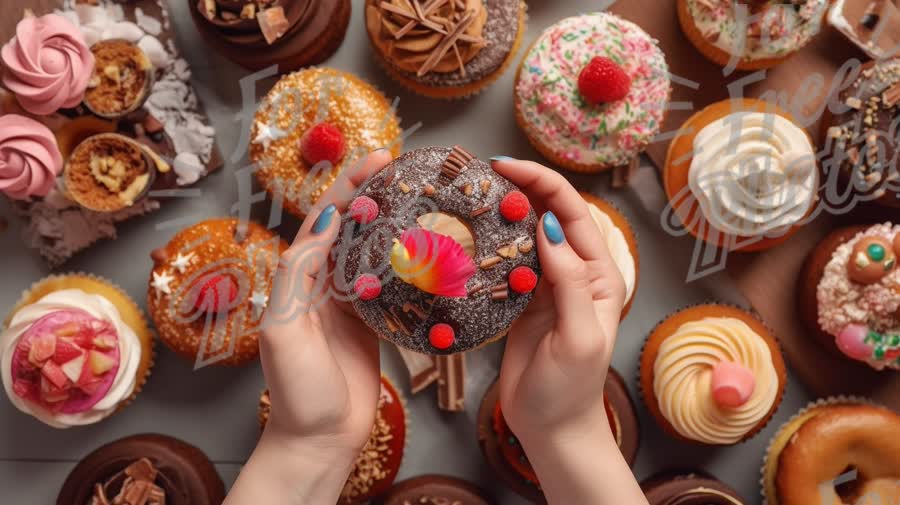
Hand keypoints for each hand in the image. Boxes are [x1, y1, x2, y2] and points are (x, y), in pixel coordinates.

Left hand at [225, 150, 391, 504]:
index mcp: (299, 280)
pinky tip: (428, 249)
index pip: (325, 219)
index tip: (378, 159)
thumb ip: (298, 277)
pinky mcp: (373, 324)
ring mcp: (351, 303)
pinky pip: (391, 283)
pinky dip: (407, 262)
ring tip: (421, 198)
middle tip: (406, 169)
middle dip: (375, 194)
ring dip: (394, 221)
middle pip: (352, 227)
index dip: (350, 186)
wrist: (320, 440)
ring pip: (373, 250)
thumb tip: (323, 224)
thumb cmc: (298, 392)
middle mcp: (323, 285)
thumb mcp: (286, 330)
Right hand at [491, 158, 645, 504]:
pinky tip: (468, 232)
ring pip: (524, 234)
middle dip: (520, 186)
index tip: (505, 166)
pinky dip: (489, 243)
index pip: (571, 212)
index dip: (541, 182)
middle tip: (482, 171)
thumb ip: (569, 281)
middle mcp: (575, 272)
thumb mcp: (578, 336)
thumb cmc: (570, 390)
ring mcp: (546, 284)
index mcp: (598, 274)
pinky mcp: (521, 299)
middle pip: (547, 213)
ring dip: (502, 211)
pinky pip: (506, 261)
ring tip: (471, 191)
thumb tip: (548, 227)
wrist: (552, 429)